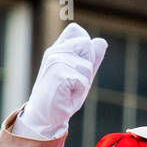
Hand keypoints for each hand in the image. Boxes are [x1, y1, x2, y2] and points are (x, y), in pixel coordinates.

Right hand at [12, 23, 107, 139]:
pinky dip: (79, 91)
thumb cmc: (64, 95)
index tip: (76, 66)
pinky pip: (83, 80)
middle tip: (74, 81)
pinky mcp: (58, 74)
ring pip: (87, 65)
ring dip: (83, 81)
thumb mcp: (82, 74)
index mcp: (58, 49)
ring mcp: (55, 61)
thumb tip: (101, 41)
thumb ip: (92, 58)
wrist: (45, 115)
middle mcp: (55, 51)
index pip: (75, 30)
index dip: (85, 45)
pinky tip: (66, 95)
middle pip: (86, 45)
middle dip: (87, 66)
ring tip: (69, 89)